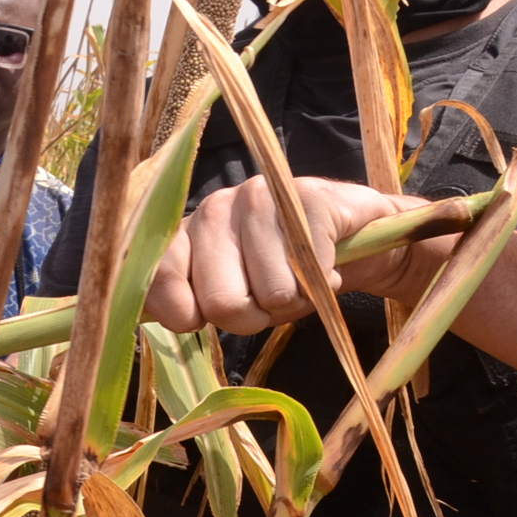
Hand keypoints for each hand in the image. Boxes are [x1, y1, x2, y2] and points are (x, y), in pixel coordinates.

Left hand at [145, 176, 440, 335]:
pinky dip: (327, 285)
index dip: (185, 315)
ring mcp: (260, 196)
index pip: (159, 279)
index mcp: (186, 234)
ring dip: (296, 302)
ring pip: (274, 293)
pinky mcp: (309, 197)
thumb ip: (194, 305)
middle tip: (269, 301)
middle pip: (222, 303)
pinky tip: (328, 266)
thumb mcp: (232, 295)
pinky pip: (313, 273)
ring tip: (300, 279)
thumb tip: (176, 320)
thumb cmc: (282, 273)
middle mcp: (215, 209)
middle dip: (253, 319)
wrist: (356, 239)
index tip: (204, 318)